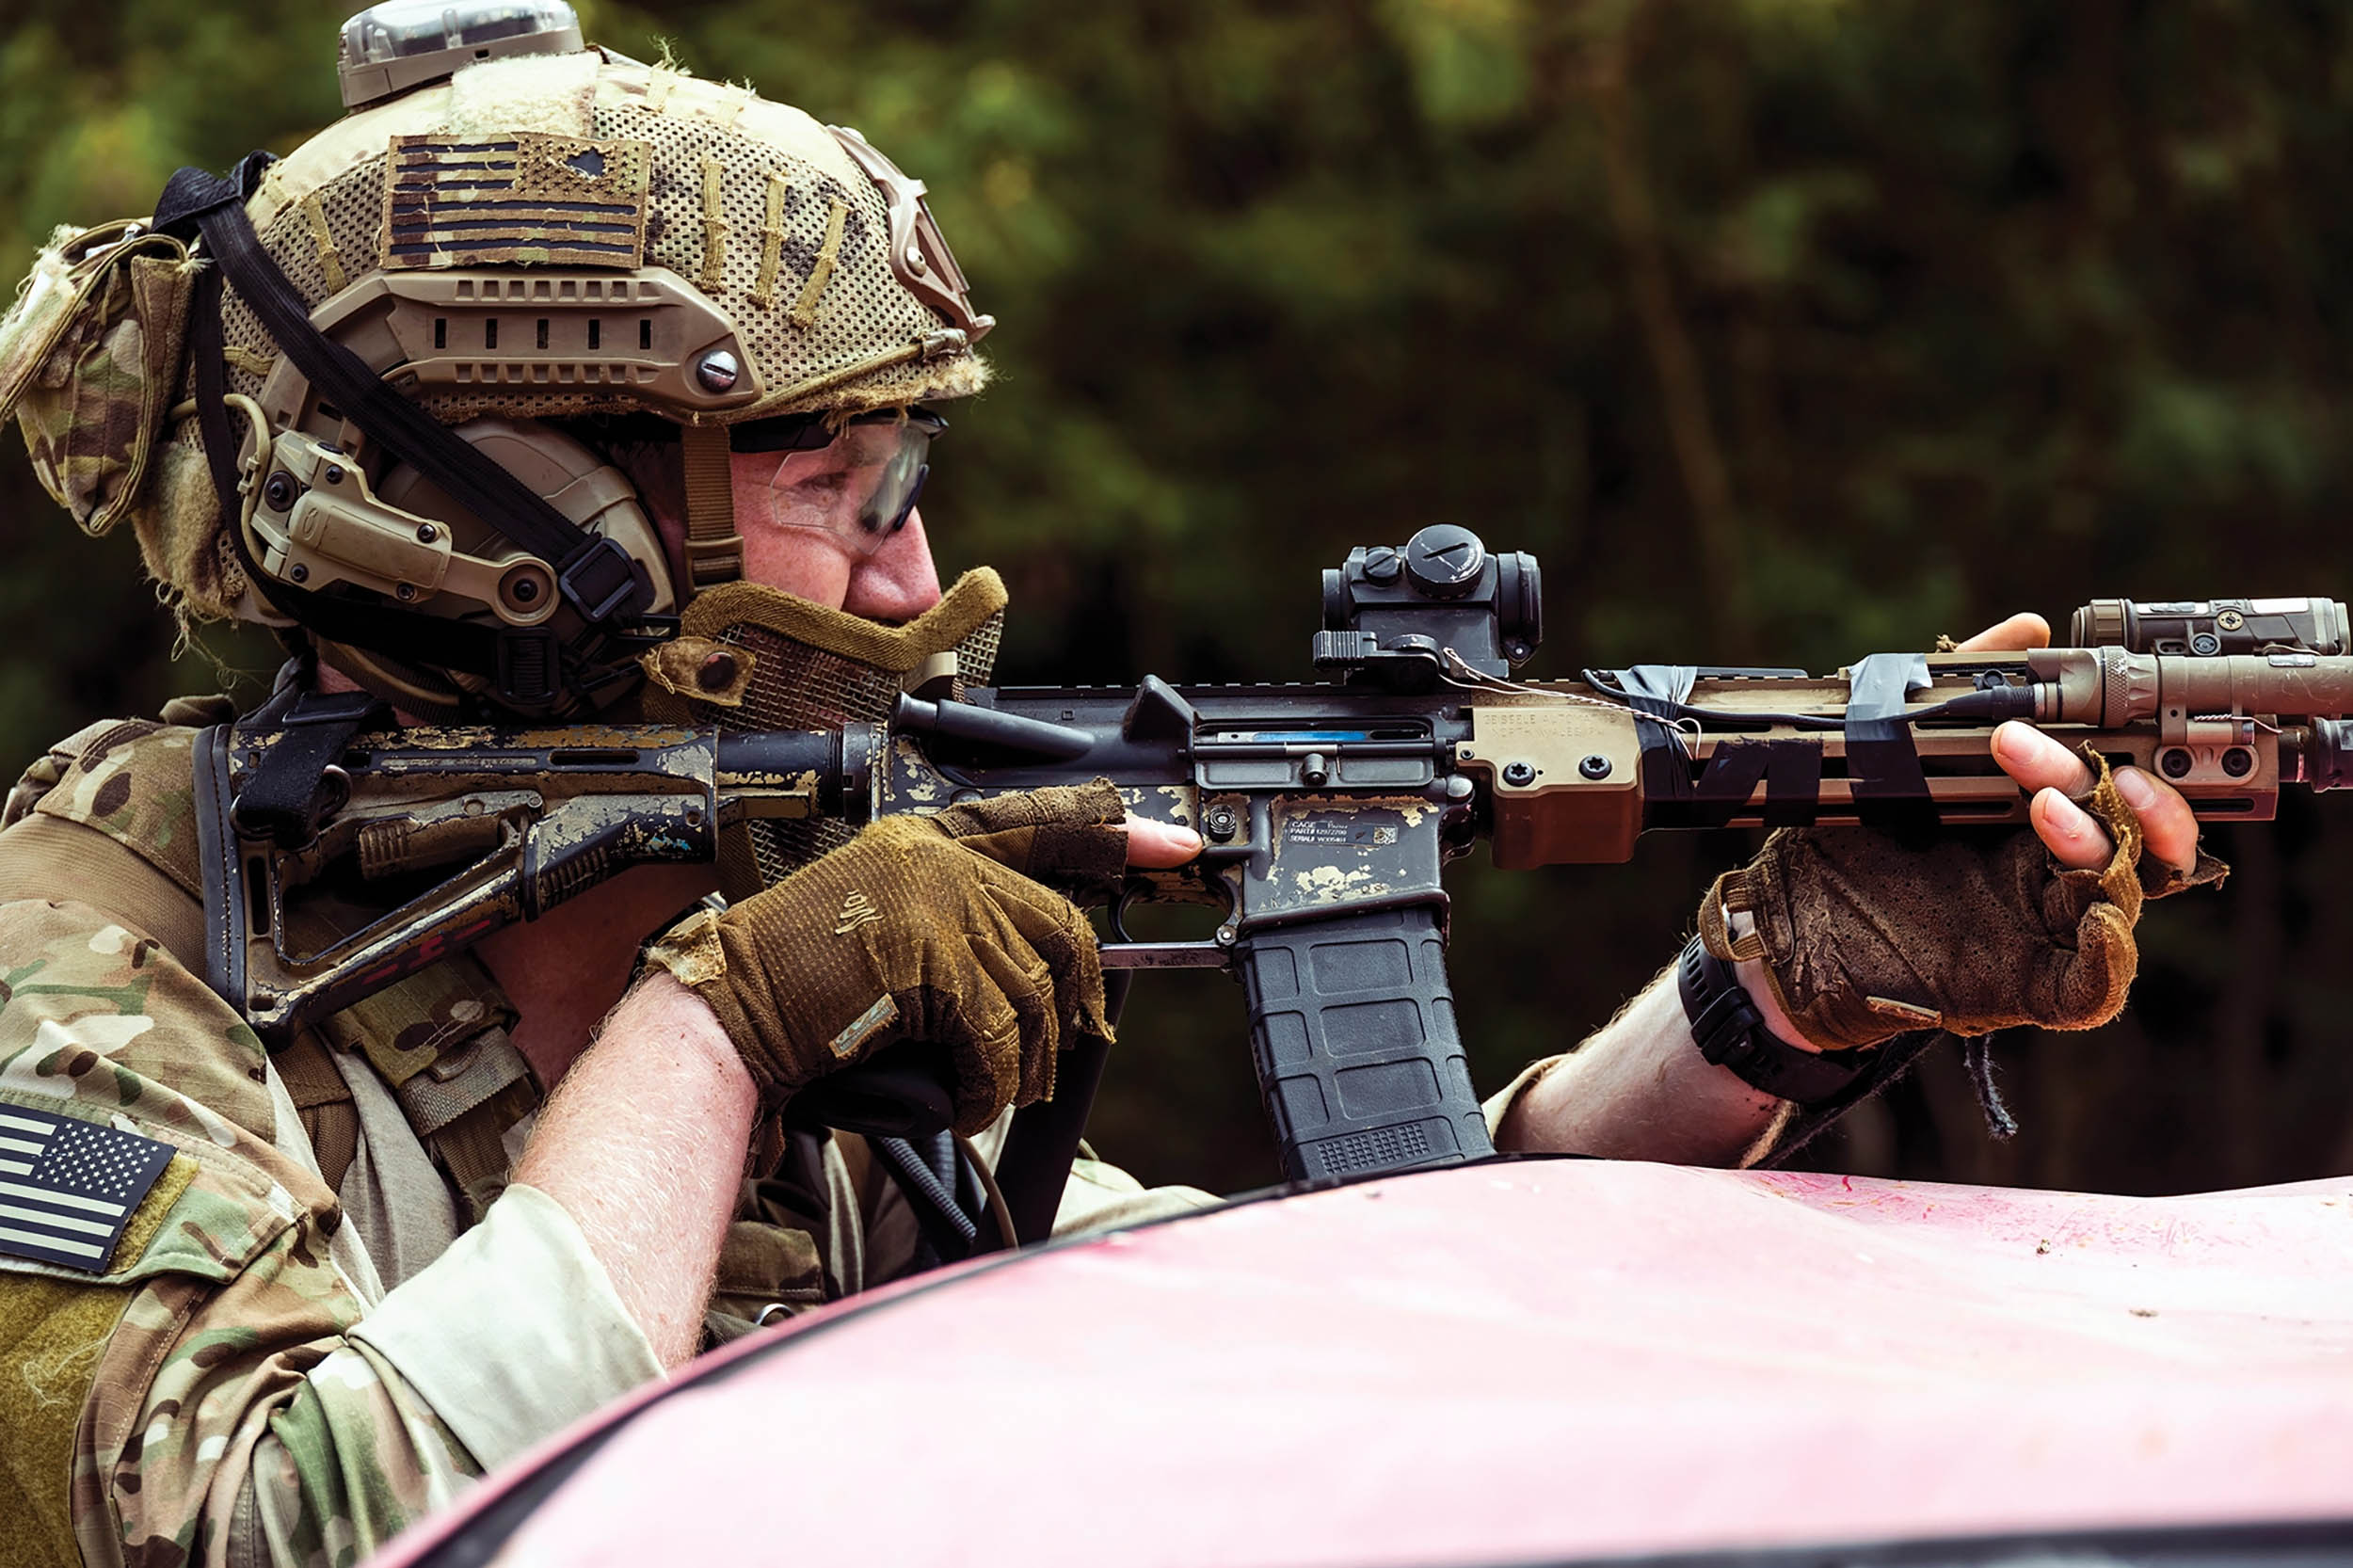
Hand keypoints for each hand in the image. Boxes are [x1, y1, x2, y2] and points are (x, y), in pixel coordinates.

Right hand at [645, 782, 1193, 1131]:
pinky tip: (969, 1103)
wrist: (727, 1012)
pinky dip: (994, 1084)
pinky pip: (1003, 1037)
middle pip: (1060, 926)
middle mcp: (940, 861)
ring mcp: (940, 905)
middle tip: (1072, 1045)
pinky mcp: (935, 961)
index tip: (1178, 847)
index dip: (1116, 833)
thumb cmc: (795, 988)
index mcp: (927, 843)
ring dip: (1028, 1060)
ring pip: (1036, 992)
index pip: (1041, 820)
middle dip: (1078, 998)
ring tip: (998, 1091)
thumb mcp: (884, 932)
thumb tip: (1043, 979)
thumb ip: (955, 927)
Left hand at [1707, 614, 2226, 1055]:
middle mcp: (2048, 872)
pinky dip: (2111, 955)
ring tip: (2048, 803)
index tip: (2110, 713)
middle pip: (2132, 833)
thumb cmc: (1842, 846)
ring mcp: (2041, 930)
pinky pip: (2094, 987)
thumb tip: (2031, 629)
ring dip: (2102, 843)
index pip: (2119, 789)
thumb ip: (1959, 692)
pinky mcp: (2021, 986)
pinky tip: (2096, 915)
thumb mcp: (1893, 758)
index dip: (2136, 758)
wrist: (1781, 928)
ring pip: (2126, 894)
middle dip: (2114, 787)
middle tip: (2044, 753)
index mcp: (2031, 819)